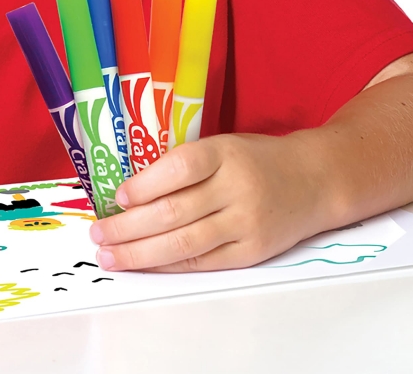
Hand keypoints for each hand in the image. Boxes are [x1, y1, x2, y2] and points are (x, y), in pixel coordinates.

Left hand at [89, 132, 325, 271]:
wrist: (315, 179)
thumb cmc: (256, 158)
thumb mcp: (222, 146)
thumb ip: (184, 165)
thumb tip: (129, 189)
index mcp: (224, 153)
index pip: (179, 168)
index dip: (145, 184)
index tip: (117, 196)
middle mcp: (236, 189)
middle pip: (174, 212)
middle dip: (129, 226)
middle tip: (97, 232)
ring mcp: (246, 224)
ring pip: (185, 243)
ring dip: (140, 253)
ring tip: (109, 255)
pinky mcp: (252, 252)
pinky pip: (203, 262)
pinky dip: (169, 265)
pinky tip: (144, 265)